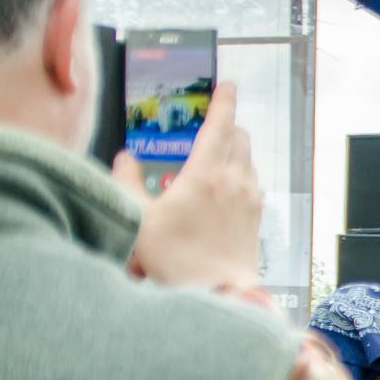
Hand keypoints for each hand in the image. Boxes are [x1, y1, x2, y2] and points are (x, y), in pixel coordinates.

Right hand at [117, 81, 261, 289]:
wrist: (217, 295)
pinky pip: (253, 184)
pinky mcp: (255, 220)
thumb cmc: (177, 262)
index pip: (219, 125)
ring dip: (236, 149)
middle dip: (229, 125)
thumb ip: (126, 184)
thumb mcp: (137, 220)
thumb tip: (124, 159)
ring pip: (249, 160)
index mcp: (206, 175)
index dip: (224, 101)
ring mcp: (249, 201)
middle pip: (239, 139)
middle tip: (214, 122)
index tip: (228, 85)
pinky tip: (226, 187)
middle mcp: (234, 183)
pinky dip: (241, 174)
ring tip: (216, 154)